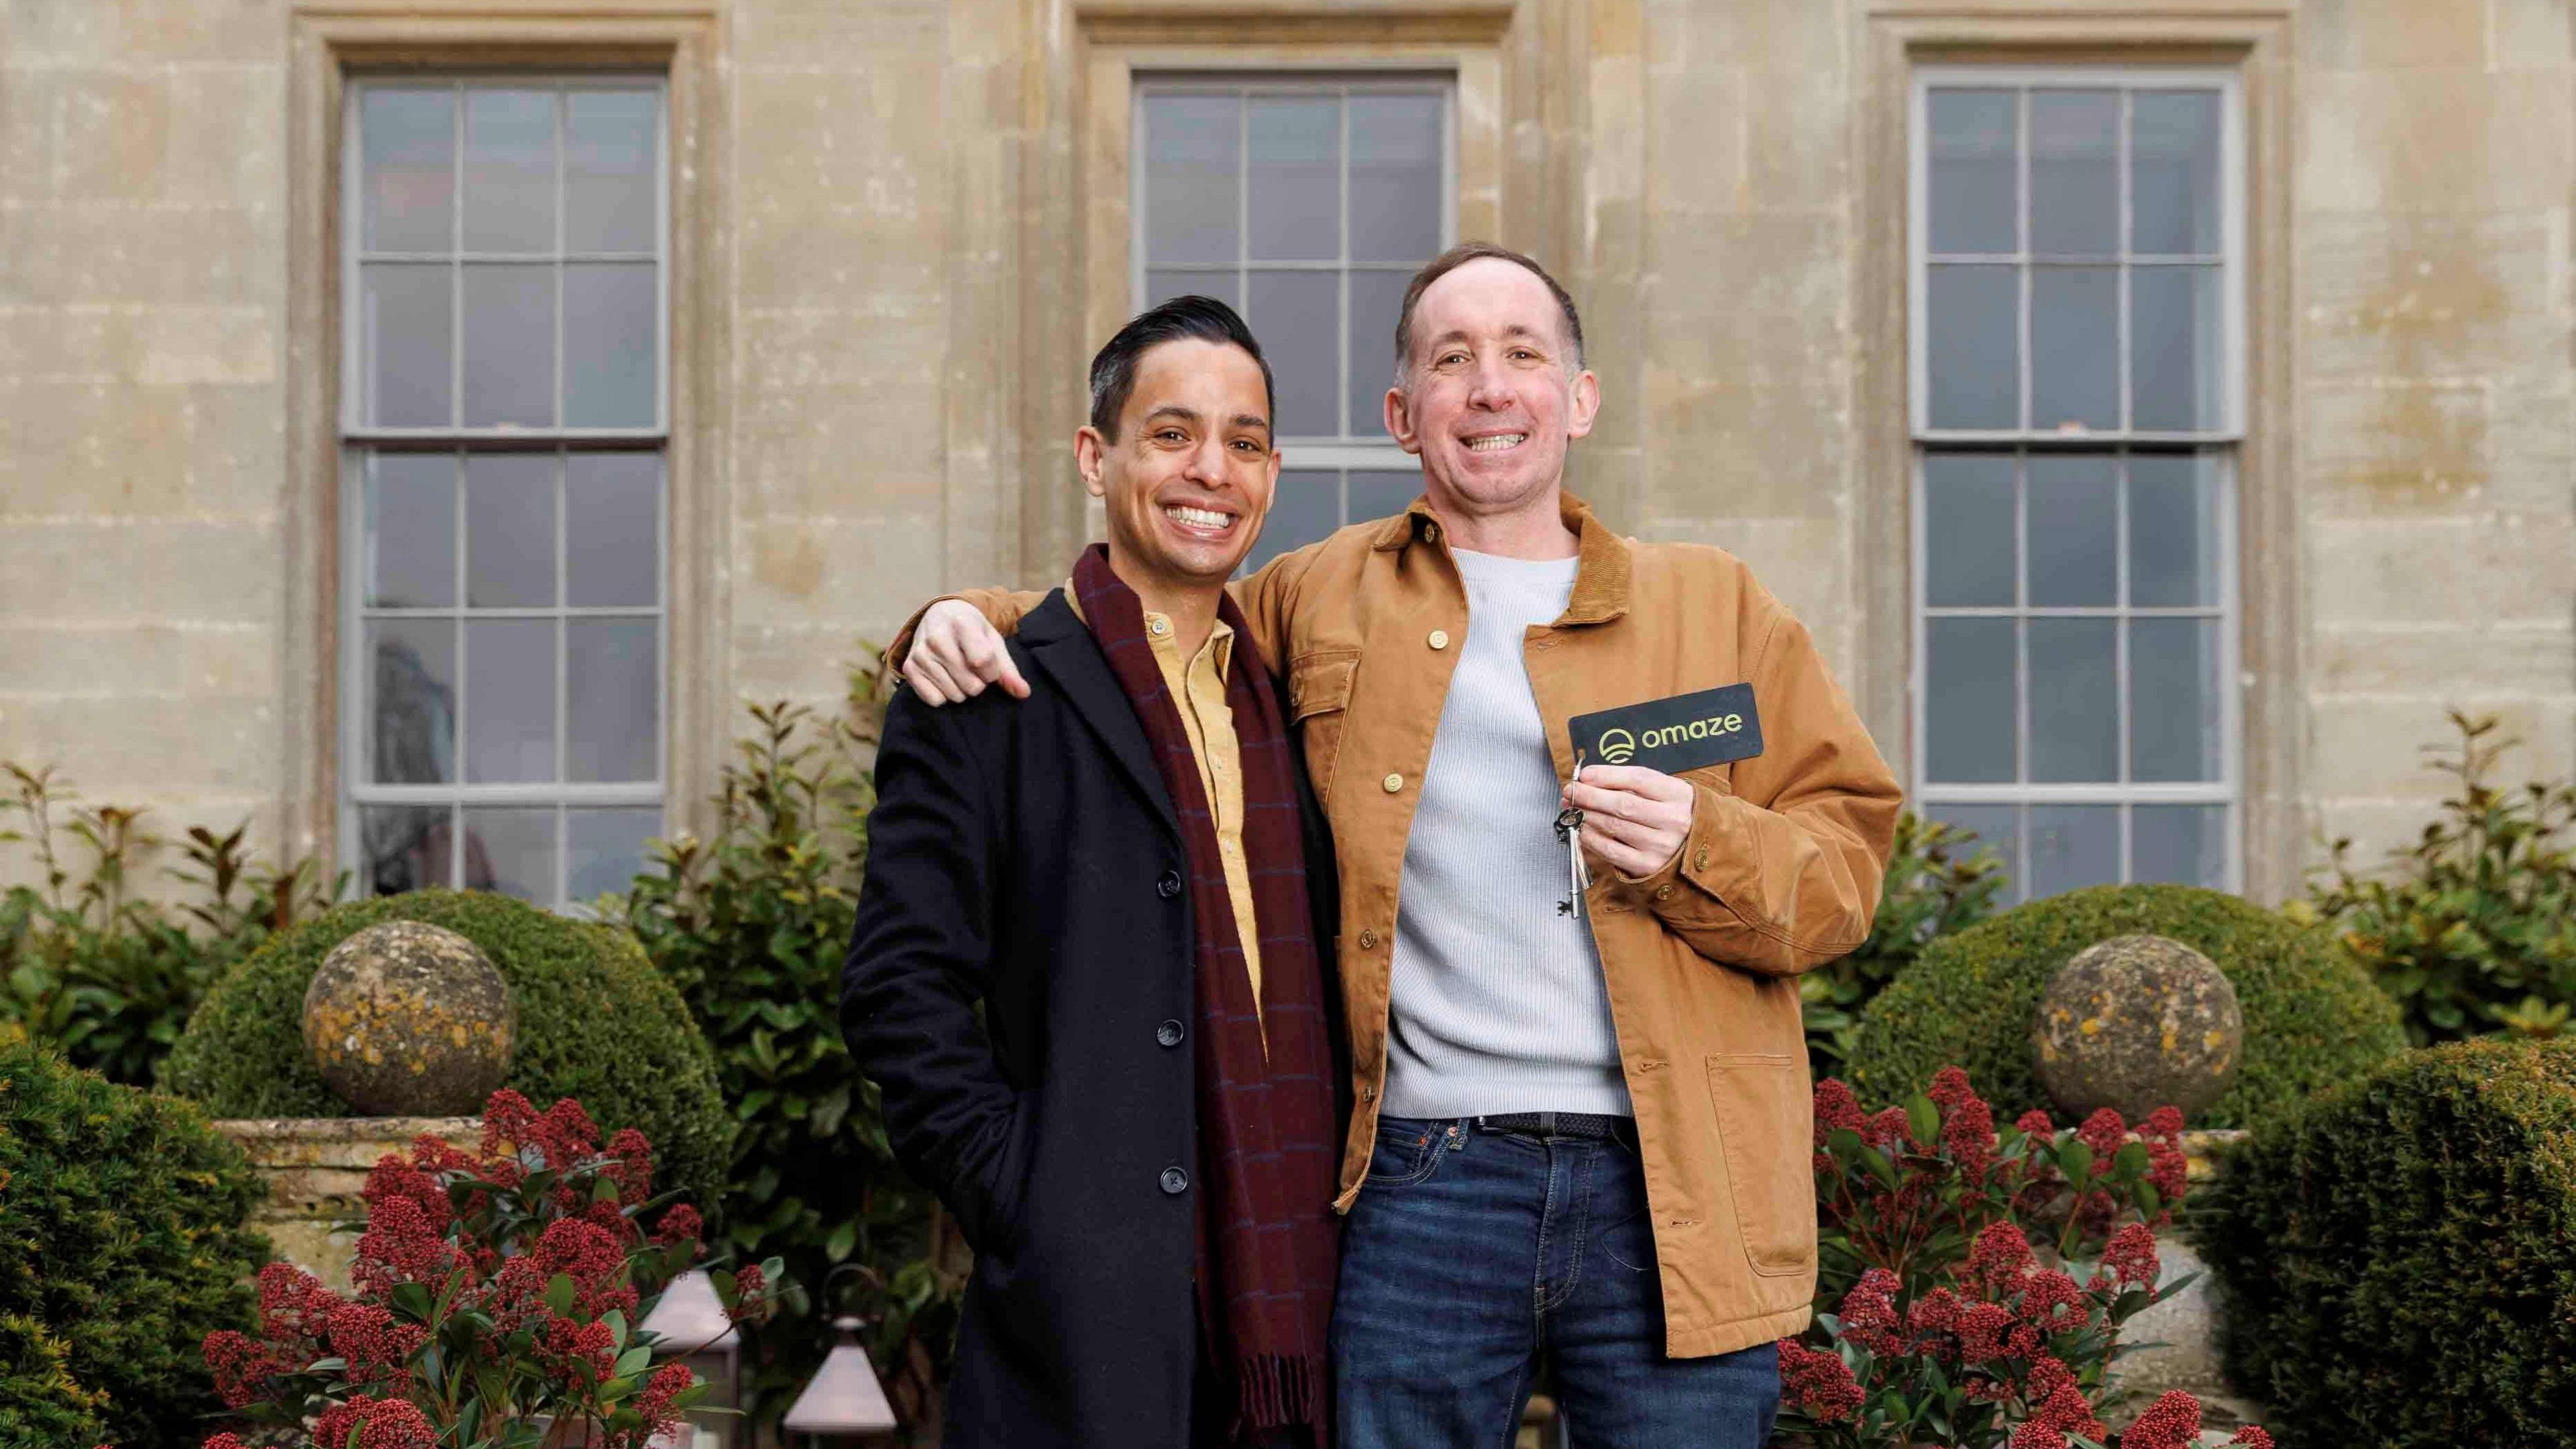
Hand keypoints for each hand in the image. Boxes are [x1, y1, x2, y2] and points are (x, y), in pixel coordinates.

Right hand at [902, 600, 1029, 704]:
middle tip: (972, 669)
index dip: (992, 672)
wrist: (939, 615)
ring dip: (962, 689)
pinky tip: (944, 678)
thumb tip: (1024, 693)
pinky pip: (934, 700)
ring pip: (955, 695)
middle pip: (971, 685)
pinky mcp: (909, 667)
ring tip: (958, 671)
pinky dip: (943, 695)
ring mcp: (921, 653)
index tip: (989, 667)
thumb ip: (1008, 670)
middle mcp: (937, 637)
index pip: (984, 662)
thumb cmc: (971, 630)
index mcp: (962, 624)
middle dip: (978, 683)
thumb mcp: (993, 641)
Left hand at [1561, 764, 1694, 879]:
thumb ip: (1632, 784)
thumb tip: (1590, 780)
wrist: (1696, 847)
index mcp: (1677, 795)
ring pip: (1613, 827)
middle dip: (1589, 796)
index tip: (1585, 775)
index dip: (1606, 776)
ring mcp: (1661, 845)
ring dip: (1586, 816)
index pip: (1638, 779)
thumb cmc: (1672, 813)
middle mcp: (1672, 820)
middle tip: (1570, 791)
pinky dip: (1590, 838)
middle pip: (1622, 804)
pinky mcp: (1648, 865)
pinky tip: (1581, 829)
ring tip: (1572, 808)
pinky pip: (1610, 850)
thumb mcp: (1664, 791)